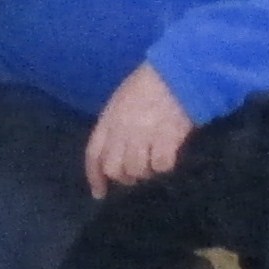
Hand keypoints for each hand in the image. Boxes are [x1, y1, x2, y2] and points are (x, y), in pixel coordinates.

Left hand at [84, 63, 195, 196]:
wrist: (174, 74)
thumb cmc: (147, 85)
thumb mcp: (120, 102)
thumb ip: (114, 126)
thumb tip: (115, 151)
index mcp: (108, 120)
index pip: (94, 155)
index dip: (94, 177)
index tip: (99, 194)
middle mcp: (121, 131)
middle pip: (114, 169)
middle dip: (124, 178)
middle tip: (136, 176)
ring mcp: (143, 135)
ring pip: (136, 171)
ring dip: (145, 173)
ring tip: (154, 165)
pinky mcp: (166, 138)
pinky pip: (161, 166)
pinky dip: (164, 167)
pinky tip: (168, 159)